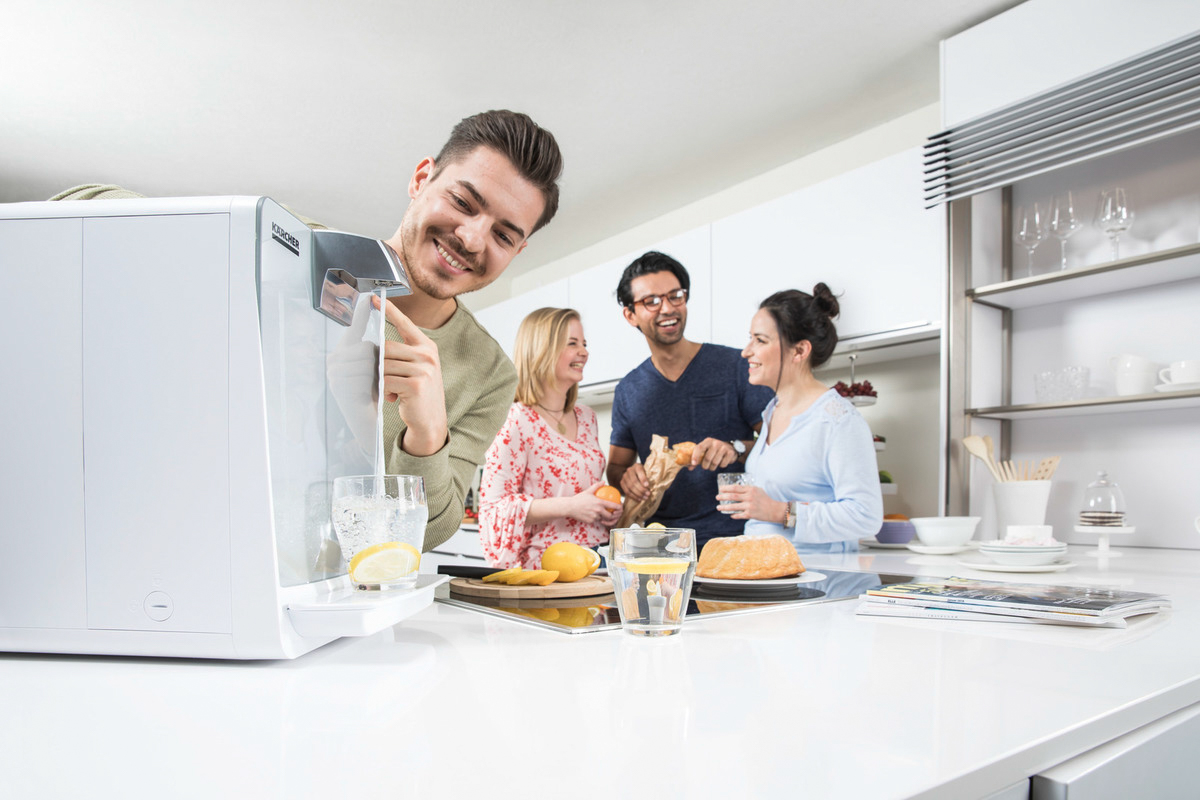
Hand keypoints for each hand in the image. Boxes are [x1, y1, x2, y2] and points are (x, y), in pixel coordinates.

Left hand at [372, 295, 447, 455]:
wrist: (431, 422)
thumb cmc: (419, 395)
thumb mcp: (416, 370)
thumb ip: (401, 356)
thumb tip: (375, 349)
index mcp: (427, 347)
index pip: (406, 324)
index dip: (390, 311)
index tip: (374, 298)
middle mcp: (427, 355)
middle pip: (387, 347)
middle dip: (377, 363)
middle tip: (378, 377)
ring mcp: (423, 369)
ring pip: (384, 365)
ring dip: (379, 380)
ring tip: (389, 391)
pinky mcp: (416, 384)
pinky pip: (385, 381)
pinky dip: (383, 391)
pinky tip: (393, 399)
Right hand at [572, 483, 623, 525]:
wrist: (570, 507)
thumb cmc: (579, 499)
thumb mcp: (588, 491)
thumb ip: (597, 486)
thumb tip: (603, 482)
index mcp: (599, 503)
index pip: (613, 506)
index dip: (619, 507)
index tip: (621, 507)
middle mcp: (598, 511)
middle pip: (610, 516)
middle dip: (614, 516)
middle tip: (614, 513)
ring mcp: (594, 517)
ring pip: (603, 519)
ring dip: (604, 518)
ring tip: (605, 516)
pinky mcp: (590, 521)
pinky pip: (596, 521)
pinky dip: (596, 519)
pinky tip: (595, 516)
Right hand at [618, 462, 651, 501]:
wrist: (633, 473)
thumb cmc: (643, 474)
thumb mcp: (646, 472)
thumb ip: (649, 477)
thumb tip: (652, 487)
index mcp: (637, 466)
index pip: (639, 471)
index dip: (643, 478)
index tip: (647, 485)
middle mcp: (629, 470)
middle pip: (634, 481)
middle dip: (642, 489)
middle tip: (648, 494)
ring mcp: (624, 476)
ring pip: (630, 487)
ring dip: (638, 494)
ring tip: (645, 498)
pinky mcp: (622, 483)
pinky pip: (626, 491)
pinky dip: (633, 496)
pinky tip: (639, 499)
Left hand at [689, 437, 737, 470]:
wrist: (730, 448)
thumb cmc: (714, 451)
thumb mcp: (706, 451)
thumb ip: (697, 458)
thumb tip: (689, 468)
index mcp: (708, 441)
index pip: (699, 448)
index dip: (695, 456)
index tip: (693, 464)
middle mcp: (715, 443)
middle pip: (707, 458)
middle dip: (705, 466)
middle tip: (705, 467)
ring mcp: (724, 447)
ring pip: (715, 463)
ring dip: (712, 467)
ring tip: (712, 466)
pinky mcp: (730, 453)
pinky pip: (723, 464)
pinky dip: (721, 466)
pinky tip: (721, 462)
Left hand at [715, 484, 782, 521]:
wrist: (774, 510)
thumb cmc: (765, 499)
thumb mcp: (757, 490)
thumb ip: (747, 489)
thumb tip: (735, 489)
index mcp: (751, 489)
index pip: (736, 488)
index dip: (726, 488)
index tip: (720, 489)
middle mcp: (750, 497)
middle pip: (732, 496)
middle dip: (723, 497)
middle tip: (717, 497)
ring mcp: (749, 506)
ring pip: (733, 506)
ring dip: (724, 507)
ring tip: (718, 507)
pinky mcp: (750, 514)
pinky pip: (739, 515)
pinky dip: (734, 515)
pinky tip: (730, 515)